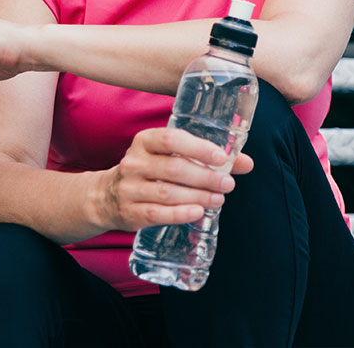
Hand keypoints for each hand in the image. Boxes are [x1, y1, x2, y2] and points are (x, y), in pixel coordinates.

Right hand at [98, 127, 253, 230]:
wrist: (107, 196)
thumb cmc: (149, 170)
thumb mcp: (169, 156)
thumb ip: (206, 158)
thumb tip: (246, 163)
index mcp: (145, 141)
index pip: (172, 139)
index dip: (198, 147)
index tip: (221, 157)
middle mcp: (134, 162)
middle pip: (174, 168)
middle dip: (205, 177)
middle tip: (227, 184)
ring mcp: (130, 188)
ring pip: (168, 192)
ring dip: (198, 197)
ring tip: (218, 199)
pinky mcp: (130, 211)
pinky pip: (157, 213)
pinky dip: (180, 214)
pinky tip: (198, 212)